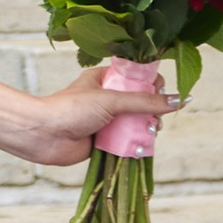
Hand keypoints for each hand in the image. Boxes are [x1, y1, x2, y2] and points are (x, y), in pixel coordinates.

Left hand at [22, 62, 179, 168]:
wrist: (42, 135)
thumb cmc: (71, 109)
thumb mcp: (111, 100)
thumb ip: (146, 101)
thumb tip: (180, 100)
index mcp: (105, 79)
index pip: (137, 77)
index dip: (153, 84)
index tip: (161, 93)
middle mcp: (106, 98)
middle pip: (140, 102)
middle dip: (153, 111)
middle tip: (156, 118)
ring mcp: (105, 120)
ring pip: (136, 123)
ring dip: (146, 128)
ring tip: (150, 131)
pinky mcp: (103, 140)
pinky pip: (127, 141)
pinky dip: (136, 143)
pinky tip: (142, 145)